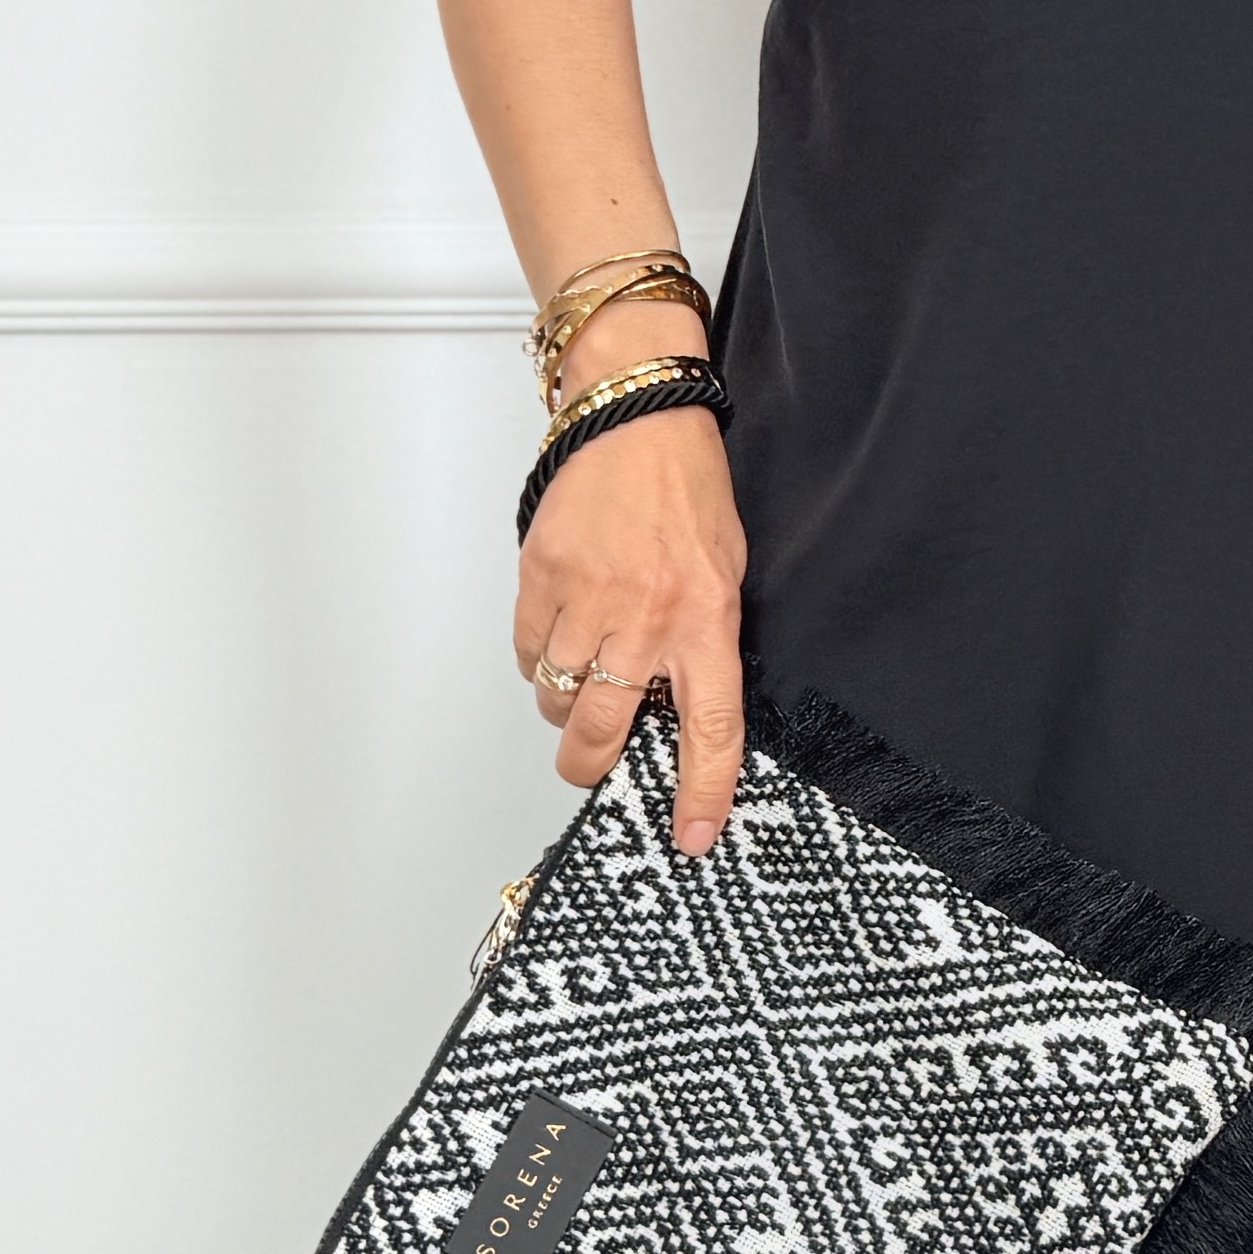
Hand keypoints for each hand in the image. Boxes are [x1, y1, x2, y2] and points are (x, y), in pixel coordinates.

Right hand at [517, 411, 745, 850]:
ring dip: (566, 704)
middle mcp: (647, 618)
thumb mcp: (725, 573)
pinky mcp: (541, 578)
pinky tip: (558, 636)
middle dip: (592, 765)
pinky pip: (528, 652)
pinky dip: (538, 660)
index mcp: (706, 621)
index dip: (701, 793)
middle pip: (606, 731)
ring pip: (559, 697)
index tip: (691, 837)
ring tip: (583, 673)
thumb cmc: (686, 491)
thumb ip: (701, 643)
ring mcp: (588, 599)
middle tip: (592, 766)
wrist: (635, 416)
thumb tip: (674, 706)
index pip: (710, 730)